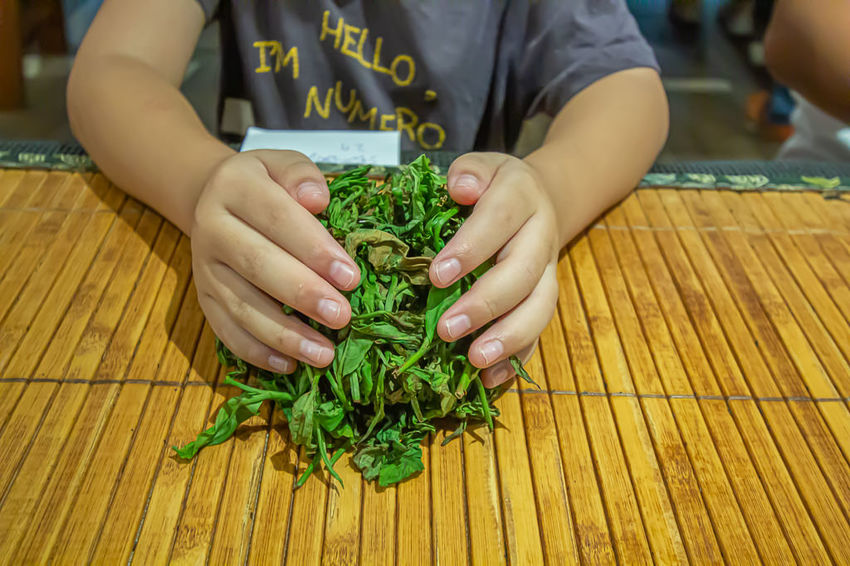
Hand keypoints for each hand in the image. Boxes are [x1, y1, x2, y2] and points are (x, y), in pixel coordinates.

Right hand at [191, 150, 360, 373]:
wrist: (213, 198)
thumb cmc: (265, 185)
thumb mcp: (283, 164)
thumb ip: (302, 175)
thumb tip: (317, 199)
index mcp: (234, 186)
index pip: (277, 218)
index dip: (314, 249)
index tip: (351, 277)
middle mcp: (211, 226)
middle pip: (258, 265)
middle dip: (303, 295)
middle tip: (343, 317)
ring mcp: (204, 267)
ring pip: (241, 305)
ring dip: (284, 335)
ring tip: (324, 355)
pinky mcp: (203, 297)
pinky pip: (225, 330)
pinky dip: (256, 351)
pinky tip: (288, 365)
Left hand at [430, 153, 559, 387]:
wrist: (542, 200)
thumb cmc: (494, 187)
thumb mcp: (482, 166)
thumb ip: (468, 172)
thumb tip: (458, 188)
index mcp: (523, 198)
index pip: (499, 220)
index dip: (471, 248)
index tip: (436, 274)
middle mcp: (541, 237)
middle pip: (522, 274)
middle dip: (485, 304)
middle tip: (446, 329)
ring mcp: (548, 273)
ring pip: (538, 309)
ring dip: (508, 338)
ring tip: (474, 361)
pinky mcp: (544, 301)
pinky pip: (538, 333)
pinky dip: (516, 358)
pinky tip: (489, 379)